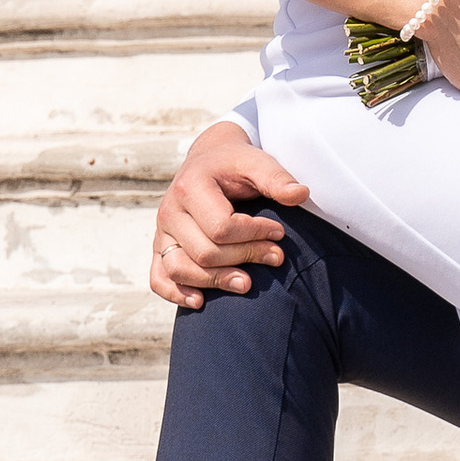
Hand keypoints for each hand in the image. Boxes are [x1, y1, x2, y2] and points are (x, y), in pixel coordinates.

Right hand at [150, 122, 310, 310]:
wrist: (210, 158)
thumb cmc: (236, 163)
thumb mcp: (256, 162)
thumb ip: (276, 178)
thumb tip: (301, 194)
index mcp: (190, 186)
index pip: (221, 227)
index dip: (254, 234)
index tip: (279, 232)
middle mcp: (170, 210)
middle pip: (204, 251)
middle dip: (245, 257)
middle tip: (276, 257)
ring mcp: (162, 231)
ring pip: (179, 268)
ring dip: (215, 281)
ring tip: (248, 283)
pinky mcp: (160, 246)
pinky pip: (158, 276)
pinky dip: (176, 293)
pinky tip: (201, 301)